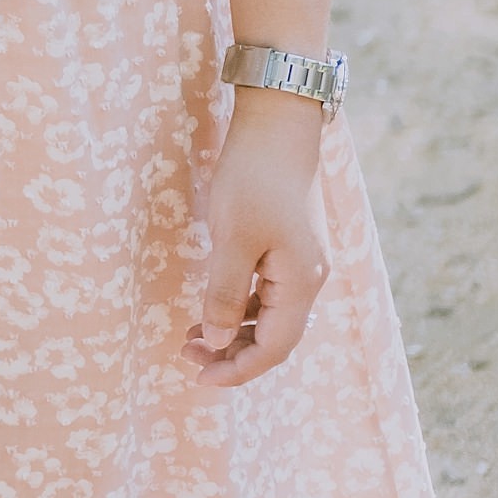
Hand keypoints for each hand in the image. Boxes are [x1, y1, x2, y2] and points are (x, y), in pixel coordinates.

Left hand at [185, 90, 329, 386]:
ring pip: (271, 314)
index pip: (273, 349)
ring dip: (233, 329)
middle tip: (186, 354)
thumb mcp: (231, 238)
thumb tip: (216, 340)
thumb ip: (224, 293)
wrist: (279, 121)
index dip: (238, 370)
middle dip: (232, 352)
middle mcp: (310, 278)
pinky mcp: (292, 242)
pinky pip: (269, 290)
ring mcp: (303, 260)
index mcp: (301, 283)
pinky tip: (214, 301)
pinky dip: (241, 303)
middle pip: (275, 337)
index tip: (198, 376)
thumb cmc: (254, 177)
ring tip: (192, 334)